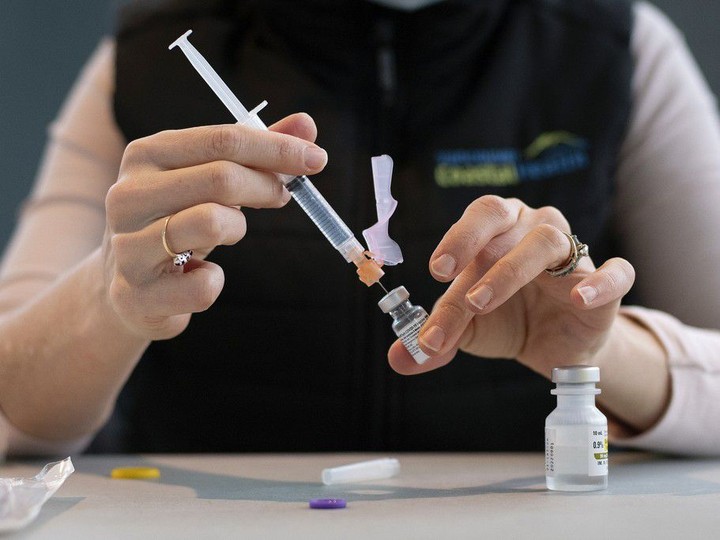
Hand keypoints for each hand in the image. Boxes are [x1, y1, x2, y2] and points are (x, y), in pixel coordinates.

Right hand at [102, 113, 326, 339]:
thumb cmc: (179, 222)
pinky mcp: (139, 294)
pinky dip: (214, 281)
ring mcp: (128, 246)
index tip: (315, 159)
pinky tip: (198, 274)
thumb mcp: (210, 180)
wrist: (129, 290)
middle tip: (282, 196)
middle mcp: (128, 195)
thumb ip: (257, 151)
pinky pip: (205, 285)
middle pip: (222, 178)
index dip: (277, 148)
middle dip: (266, 186)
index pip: (222, 140)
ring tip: (228, 231)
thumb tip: (307, 123)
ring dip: (238, 228)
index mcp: (147, 155)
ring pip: (212, 223)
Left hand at [388, 195, 634, 377]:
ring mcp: (572, 254)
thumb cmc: (507, 320)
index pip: (474, 224)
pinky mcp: (605, 286)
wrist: (553, 347)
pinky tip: (579, 299)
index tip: (434, 271)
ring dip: (510, 271)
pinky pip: (616, 272)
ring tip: (481, 303)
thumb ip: (436, 339)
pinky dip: (600, 282)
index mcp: (497, 230)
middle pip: (503, 215)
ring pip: (547, 241)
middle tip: (448, 276)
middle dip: (470, 240)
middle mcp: (532, 228)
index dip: (454, 239)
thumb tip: (398, 359)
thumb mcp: (467, 330)